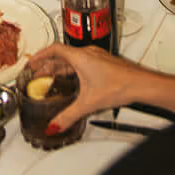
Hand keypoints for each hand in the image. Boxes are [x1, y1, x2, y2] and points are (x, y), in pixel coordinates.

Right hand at [24, 44, 151, 131]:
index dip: (41, 55)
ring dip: (61, 67)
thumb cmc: (120, 85)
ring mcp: (97, 57)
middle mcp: (88, 53)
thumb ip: (68, 116)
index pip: (54, 49)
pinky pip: (83, 62)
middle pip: (62, 55)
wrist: (142, 84)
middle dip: (48, 64)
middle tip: (38, 72)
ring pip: (73, 59)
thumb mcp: (89, 103)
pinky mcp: (105, 63)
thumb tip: (54, 126)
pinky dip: (73, 69)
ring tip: (53, 77)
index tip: (32, 62)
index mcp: (80, 57)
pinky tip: (75, 81)